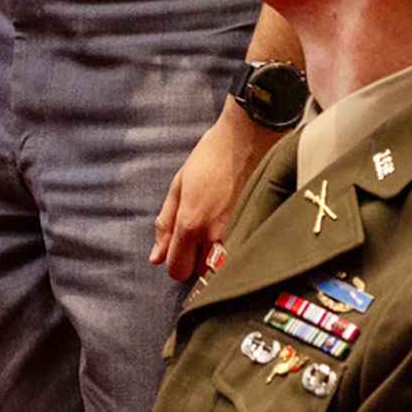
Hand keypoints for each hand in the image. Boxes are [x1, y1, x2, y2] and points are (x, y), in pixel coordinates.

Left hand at [151, 99, 273, 277]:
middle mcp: (215, 236)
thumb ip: (165, 224)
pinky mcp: (255, 231)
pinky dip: (232, 248)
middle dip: (195, 257)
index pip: (176, 270)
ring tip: (217, 224)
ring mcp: (238, 235)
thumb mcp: (177, 186)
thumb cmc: (210, 158)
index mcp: (191, 224)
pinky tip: (232, 224)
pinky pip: (238, 255)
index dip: (174, 260)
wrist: (248, 140)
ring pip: (220, 267)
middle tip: (200, 229)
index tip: (178, 245)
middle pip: (198, 272)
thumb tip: (155, 257)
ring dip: (214, 255)